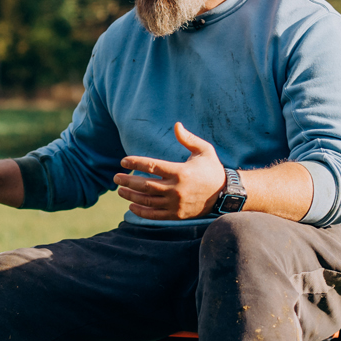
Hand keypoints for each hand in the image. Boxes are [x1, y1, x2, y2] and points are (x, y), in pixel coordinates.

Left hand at [113, 123, 227, 219]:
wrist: (225, 194)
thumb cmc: (212, 169)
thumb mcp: (204, 150)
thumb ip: (188, 139)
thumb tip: (176, 125)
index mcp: (180, 172)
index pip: (151, 166)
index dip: (135, 163)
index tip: (123, 161)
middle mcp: (176, 189)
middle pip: (145, 185)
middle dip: (127, 181)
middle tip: (116, 178)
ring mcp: (176, 204)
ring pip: (147, 201)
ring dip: (131, 196)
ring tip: (120, 191)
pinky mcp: (177, 214)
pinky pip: (155, 215)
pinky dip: (141, 211)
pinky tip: (132, 206)